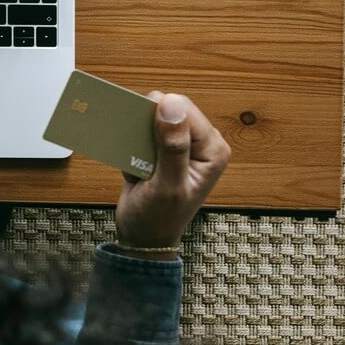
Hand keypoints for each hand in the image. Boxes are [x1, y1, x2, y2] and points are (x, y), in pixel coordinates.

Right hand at [114, 93, 230, 258]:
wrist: (144, 238)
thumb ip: (173, 148)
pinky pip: (143, 131)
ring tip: (140, 166)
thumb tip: (171, 106)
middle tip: (141, 158)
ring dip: (137, 137)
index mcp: (212, 149)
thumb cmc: (159, 219)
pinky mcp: (163, 148)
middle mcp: (201, 143)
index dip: (158, 118)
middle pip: (168, 109)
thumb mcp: (168, 186)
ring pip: (152, 117)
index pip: (184, 110)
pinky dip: (132, 145)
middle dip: (147, 129)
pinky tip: (137, 168)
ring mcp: (182, 144)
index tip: (142, 140)